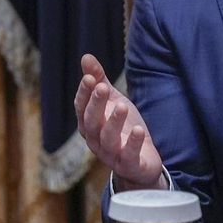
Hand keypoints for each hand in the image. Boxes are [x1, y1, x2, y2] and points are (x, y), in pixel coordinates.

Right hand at [73, 54, 164, 187]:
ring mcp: (111, 154)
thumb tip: (86, 57)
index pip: (81, 108)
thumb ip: (99, 81)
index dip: (84, 93)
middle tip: (103, 87)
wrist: (141, 162)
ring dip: (114, 122)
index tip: (89, 78)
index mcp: (89, 124)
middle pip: (92, 122)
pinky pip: (128, 156)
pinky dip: (133, 144)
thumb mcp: (113, 101)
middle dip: (96, 104)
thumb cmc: (123, 128)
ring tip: (123, 106)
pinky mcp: (129, 165)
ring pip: (107, 139)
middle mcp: (95, 140)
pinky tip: (139, 130)